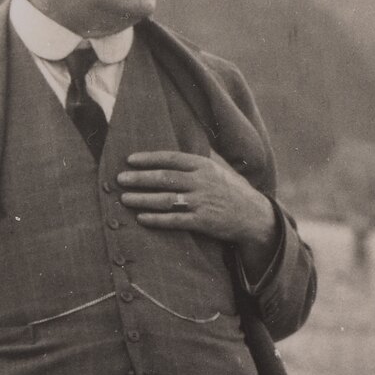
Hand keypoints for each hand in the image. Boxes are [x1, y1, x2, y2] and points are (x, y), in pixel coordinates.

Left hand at [114, 148, 276, 250]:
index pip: (171, 158)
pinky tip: (142, 218)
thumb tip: (174, 152)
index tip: (130, 160)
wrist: (255, 216)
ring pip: (166, 199)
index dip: (149, 159)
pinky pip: (175, 220)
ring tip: (124, 198)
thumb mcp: (219, 169)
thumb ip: (197, 163)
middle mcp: (202, 182)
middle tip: (120, 179)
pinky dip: (157, 219)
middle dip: (139, 178)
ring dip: (143, 199)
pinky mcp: (203, 222)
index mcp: (204, 165)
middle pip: (165, 178)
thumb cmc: (232, 191)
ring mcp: (202, 202)